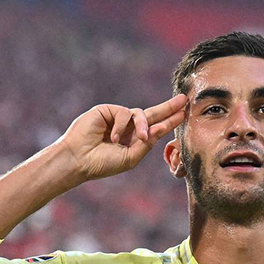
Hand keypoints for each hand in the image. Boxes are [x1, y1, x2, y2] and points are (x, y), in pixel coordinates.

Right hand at [55, 94, 186, 182]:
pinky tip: (114, 137)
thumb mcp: (130, 157)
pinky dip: (122, 126)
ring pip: (140, 114)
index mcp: (134, 140)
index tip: (184, 114)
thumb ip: (146, 144)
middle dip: (169, 107)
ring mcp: (117, 118)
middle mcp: (128, 127)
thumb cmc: (102, 163)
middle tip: (184, 99)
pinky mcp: (107, 110)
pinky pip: (124, 113)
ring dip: (143, 126)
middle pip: (153, 113)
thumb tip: (161, 128)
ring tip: (140, 138)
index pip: (155, 128)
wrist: (79, 160)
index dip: (170, 121)